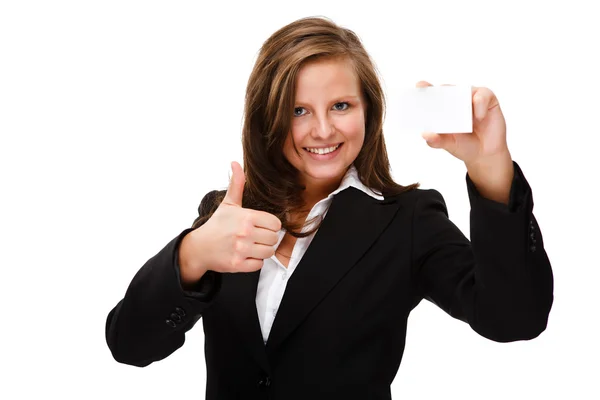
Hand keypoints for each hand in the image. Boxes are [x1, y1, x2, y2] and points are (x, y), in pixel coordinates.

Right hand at [181, 161, 281, 280]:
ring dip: (262, 251)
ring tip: (252, 246)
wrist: (199, 247)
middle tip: (256, 237)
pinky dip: (254, 262)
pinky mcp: (237, 264)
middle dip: (267, 239)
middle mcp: (244, 233)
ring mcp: (241, 249)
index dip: (271, 226)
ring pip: (269, 252)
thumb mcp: (228, 204)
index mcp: (246, 217)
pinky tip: (245, 255)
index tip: (262, 226)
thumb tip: (236, 163)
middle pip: (274, 238)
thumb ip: (237, 184)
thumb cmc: (217, 225)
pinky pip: (259, 265)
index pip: (276, 223)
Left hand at [417, 81, 509, 166]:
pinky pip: (482, 95)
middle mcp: (456, 99)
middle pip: (447, 89)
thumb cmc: (464, 145)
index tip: (419, 85)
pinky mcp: (488, 99)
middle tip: (438, 98)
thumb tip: (424, 134)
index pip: (432, 94)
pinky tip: (479, 118)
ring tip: (463, 116)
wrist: (485, 154)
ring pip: (464, 90)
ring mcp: (471, 97)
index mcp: (442, 108)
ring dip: (461, 101)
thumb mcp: (448, 144)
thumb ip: (436, 140)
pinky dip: (479, 105)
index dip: (425, 88)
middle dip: (441, 92)